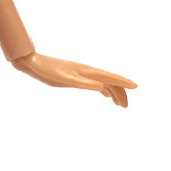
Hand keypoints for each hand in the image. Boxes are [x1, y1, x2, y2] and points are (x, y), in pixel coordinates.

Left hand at [11, 52, 136, 107]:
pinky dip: (103, 89)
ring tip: (119, 104)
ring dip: (113, 92)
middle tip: (126, 107)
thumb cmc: (48, 71)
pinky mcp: (76, 76)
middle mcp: (89, 71)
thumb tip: (101, 88)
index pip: (111, 78)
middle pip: (110, 82)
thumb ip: (83, 84)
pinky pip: (95, 83)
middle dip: (120, 93)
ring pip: (104, 83)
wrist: (35, 64)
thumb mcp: (66, 80)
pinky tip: (104, 94)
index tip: (136, 87)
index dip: (123, 83)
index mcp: (88, 72)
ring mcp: (83, 73)